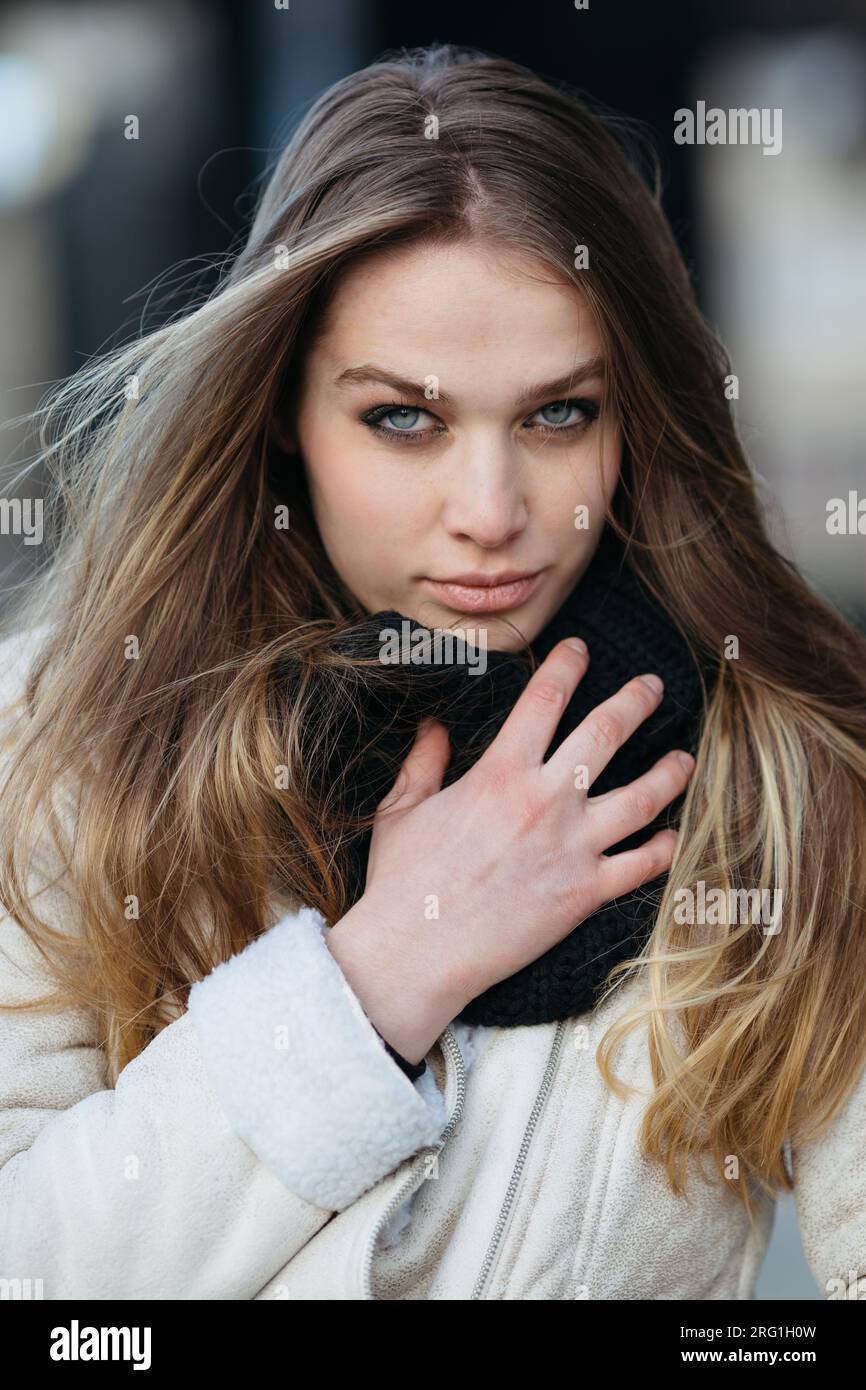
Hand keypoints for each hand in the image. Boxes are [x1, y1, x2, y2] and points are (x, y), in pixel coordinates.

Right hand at [326, 638, 694, 1060]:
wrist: (416, 953)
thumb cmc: (401, 882)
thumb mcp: (401, 809)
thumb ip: (423, 761)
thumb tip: (433, 725)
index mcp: (500, 773)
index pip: (545, 699)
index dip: (566, 666)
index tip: (580, 650)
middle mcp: (546, 800)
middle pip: (607, 732)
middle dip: (636, 700)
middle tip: (653, 686)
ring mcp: (572, 846)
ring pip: (642, 797)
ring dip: (670, 772)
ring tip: (685, 759)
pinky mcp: (585, 892)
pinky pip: (641, 864)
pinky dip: (663, 848)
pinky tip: (672, 836)